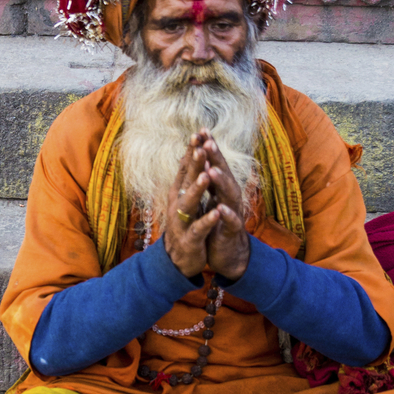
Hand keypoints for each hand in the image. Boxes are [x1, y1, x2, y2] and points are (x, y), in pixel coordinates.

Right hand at [163, 140, 220, 278]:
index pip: (184, 169)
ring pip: (189, 203)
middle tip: (201, 145)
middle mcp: (177, 206)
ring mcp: (182, 223)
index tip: (199, 132)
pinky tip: (216, 213)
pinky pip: (199, 229)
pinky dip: (207, 220)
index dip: (191, 152)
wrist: (177, 261)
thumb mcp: (185, 202)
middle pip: (186, 181)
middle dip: (194, 163)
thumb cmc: (185, 227)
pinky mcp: (189, 240)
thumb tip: (186, 156)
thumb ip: (186, 181)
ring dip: (198, 189)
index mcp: (178, 195)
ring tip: (206, 174)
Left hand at [198, 133, 249, 280]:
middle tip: (208, 142)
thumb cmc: (217, 224)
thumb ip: (207, 181)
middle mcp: (229, 197)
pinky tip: (220, 208)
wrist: (227, 253)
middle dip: (216, 158)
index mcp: (220, 189)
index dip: (209, 148)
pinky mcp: (232, 230)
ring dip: (221, 182)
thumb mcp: (210, 199)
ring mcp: (233, 212)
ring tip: (212, 171)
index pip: (215, 164)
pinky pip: (231, 221)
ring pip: (229, 194)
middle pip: (224, 173)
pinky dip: (226, 214)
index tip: (201, 130)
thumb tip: (199, 157)